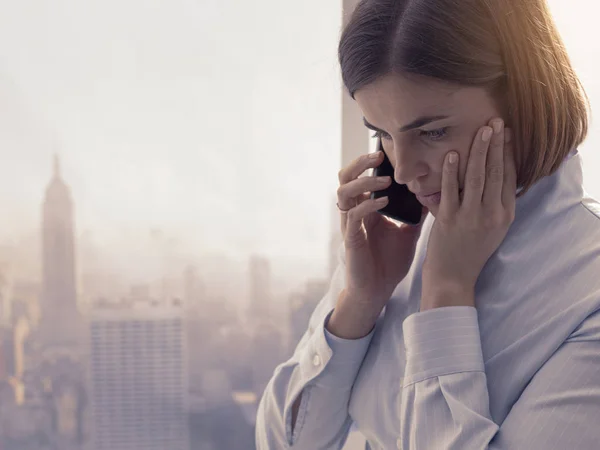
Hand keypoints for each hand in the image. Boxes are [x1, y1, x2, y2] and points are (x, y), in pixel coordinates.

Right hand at [337, 150, 428, 312]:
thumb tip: (436, 193)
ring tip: (384, 181)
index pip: (361, 176)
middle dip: (360, 163)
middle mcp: (354, 212)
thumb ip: (417, 213)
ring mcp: (350, 225)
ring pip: (344, 192)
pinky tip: (383, 203)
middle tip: (379, 156)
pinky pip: (354, 215)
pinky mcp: (351, 239)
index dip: (369, 161)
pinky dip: (368, 205)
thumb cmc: (389, 262)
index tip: (388, 150)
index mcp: (366, 208)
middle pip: (345, 177)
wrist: (378, 290)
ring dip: (364, 182)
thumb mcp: (409, 232)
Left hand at [421, 118, 516, 305]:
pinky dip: (451, 171)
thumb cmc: (471, 250)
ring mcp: (471, 217)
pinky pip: (451, 190)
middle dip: (496, 144)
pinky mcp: (449, 220)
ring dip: (479, 151)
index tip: (507, 132)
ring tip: (482, 130)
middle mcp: (492, 214)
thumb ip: (494, 203)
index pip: (509, 177)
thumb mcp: (492, 228)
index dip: (508, 153)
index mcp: (505, 214)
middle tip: (496, 121)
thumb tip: (494, 174)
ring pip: (477, 177)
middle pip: (496, 172)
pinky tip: (452, 154)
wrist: (453, 276)